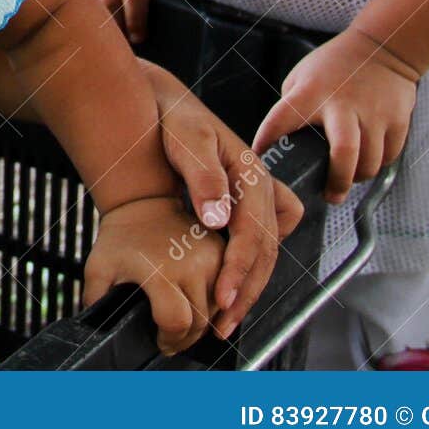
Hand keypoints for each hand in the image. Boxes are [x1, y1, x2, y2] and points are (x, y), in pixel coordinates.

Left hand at [83, 195, 223, 356]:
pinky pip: (227, 292)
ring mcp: (211, 259)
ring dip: (203, 324)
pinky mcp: (222, 254)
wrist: (143, 204)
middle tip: (172, 339)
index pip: (177, 323)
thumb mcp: (99, 269)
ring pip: (217, 310)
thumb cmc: (121, 238)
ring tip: (183, 323)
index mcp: (162, 271)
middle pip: (200, 323)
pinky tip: (198, 307)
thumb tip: (98, 330)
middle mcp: (193, 265)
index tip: (160, 342)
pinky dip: (215, 306)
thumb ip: (96, 301)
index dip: (169, 340)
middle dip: (186, 339)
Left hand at [145, 63, 302, 338]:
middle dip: (246, 290)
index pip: (254, 232)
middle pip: (266, 250)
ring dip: (248, 289)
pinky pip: (256, 246)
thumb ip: (203, 175)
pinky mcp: (242, 207)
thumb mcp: (187, 138)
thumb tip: (218, 219)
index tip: (221, 297)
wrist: (162, 105)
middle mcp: (260, 189)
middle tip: (222, 323)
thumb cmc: (173, 118)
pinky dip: (245, 272)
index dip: (239, 268)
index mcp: (252, 172)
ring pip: (265, 253)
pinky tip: (226, 291)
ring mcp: (254, 200)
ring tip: (226, 320)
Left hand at [253, 28, 418, 203]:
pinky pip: (388, 156)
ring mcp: (374, 113)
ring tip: (346, 179)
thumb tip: (283, 143)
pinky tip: (365, 161)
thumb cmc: (334, 65)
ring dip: (357, 178)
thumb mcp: (302, 77)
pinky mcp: (398, 120)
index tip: (259, 160)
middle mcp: (343, 104)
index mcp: (311, 92)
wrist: (382, 47)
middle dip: (337, 181)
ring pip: (369, 162)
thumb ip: (293, 107)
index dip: (266, 142)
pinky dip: (376, 165)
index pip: (281, 120)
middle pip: (344, 152)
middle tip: (329, 195)